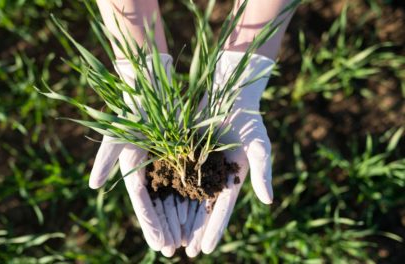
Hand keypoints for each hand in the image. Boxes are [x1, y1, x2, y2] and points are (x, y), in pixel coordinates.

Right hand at [89, 54, 185, 255]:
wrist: (150, 85)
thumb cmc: (132, 107)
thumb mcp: (117, 133)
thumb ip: (105, 160)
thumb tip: (92, 186)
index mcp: (133, 169)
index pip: (142, 204)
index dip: (150, 225)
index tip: (159, 246)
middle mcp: (149, 170)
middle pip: (159, 206)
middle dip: (166, 228)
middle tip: (174, 252)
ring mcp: (166, 163)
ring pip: (174, 197)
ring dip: (179, 219)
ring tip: (186, 240)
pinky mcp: (181, 154)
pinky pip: (189, 180)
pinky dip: (193, 197)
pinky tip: (201, 212)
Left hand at [184, 51, 274, 255]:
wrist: (229, 92)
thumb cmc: (248, 118)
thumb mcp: (259, 145)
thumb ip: (263, 172)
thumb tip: (268, 201)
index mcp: (233, 179)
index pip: (222, 209)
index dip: (214, 229)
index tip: (206, 250)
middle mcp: (213, 176)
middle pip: (201, 209)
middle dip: (195, 231)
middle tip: (185, 253)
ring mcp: (197, 166)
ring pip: (185, 197)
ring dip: (179, 217)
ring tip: (171, 238)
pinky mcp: (183, 152)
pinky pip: (173, 175)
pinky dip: (167, 192)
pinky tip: (157, 206)